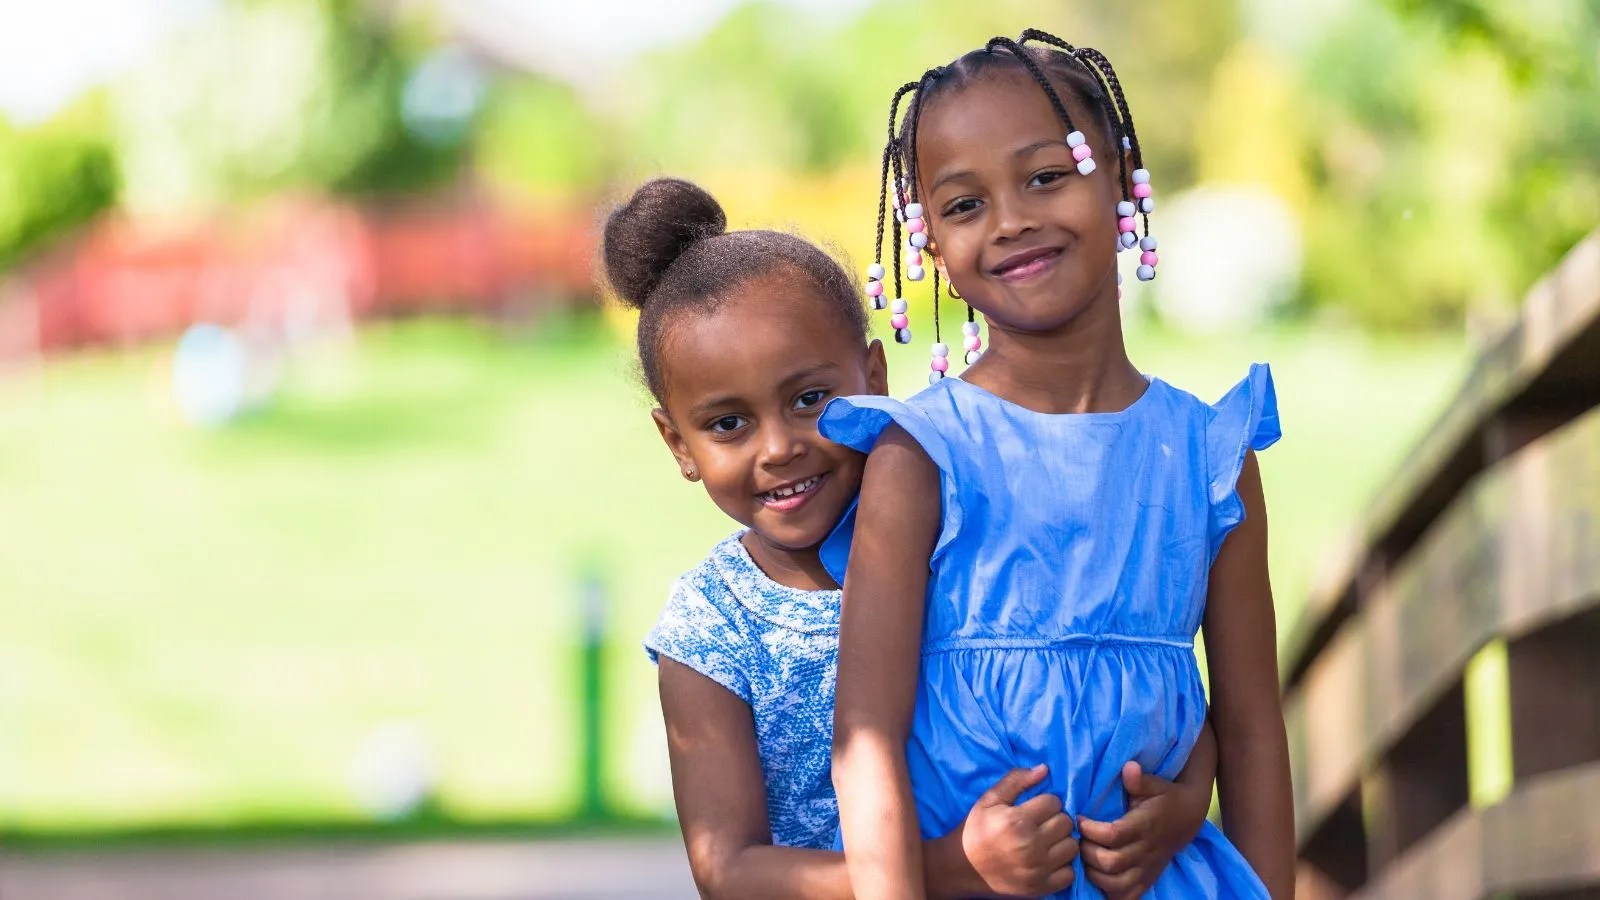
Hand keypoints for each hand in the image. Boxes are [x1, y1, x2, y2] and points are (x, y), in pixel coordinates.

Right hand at [956, 765, 1077, 897]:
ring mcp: (1037, 869)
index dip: (1046, 802)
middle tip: (1042, 824)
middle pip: (1066, 823)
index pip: (1054, 802)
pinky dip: (1062, 866)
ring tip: (1047, 842)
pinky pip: (1069, 874)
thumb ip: (1015, 781)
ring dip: (1062, 842)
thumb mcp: (989, 800)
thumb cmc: (975, 830)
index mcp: (1018, 821)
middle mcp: (1031, 845)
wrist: (961, 868)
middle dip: (1056, 820)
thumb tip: (1044, 769)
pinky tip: (1048, 860)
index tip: (1035, 809)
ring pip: (1072, 847)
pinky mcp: (1040, 888)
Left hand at [1078, 762, 1209, 898]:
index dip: (1091, 829)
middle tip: (1078, 839)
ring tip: (1086, 857)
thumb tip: (1129, 767)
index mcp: (1145, 826)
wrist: (1188, 818)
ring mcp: (1147, 869)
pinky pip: (1127, 897)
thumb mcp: (1155, 783)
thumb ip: (1139, 780)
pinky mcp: (1147, 880)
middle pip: (1110, 863)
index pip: (1113, 835)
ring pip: (1115, 884)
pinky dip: (1109, 892)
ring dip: (1094, 874)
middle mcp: (1146, 851)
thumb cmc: (1165, 797)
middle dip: (1087, 852)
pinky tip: (1099, 878)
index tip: (1080, 819)